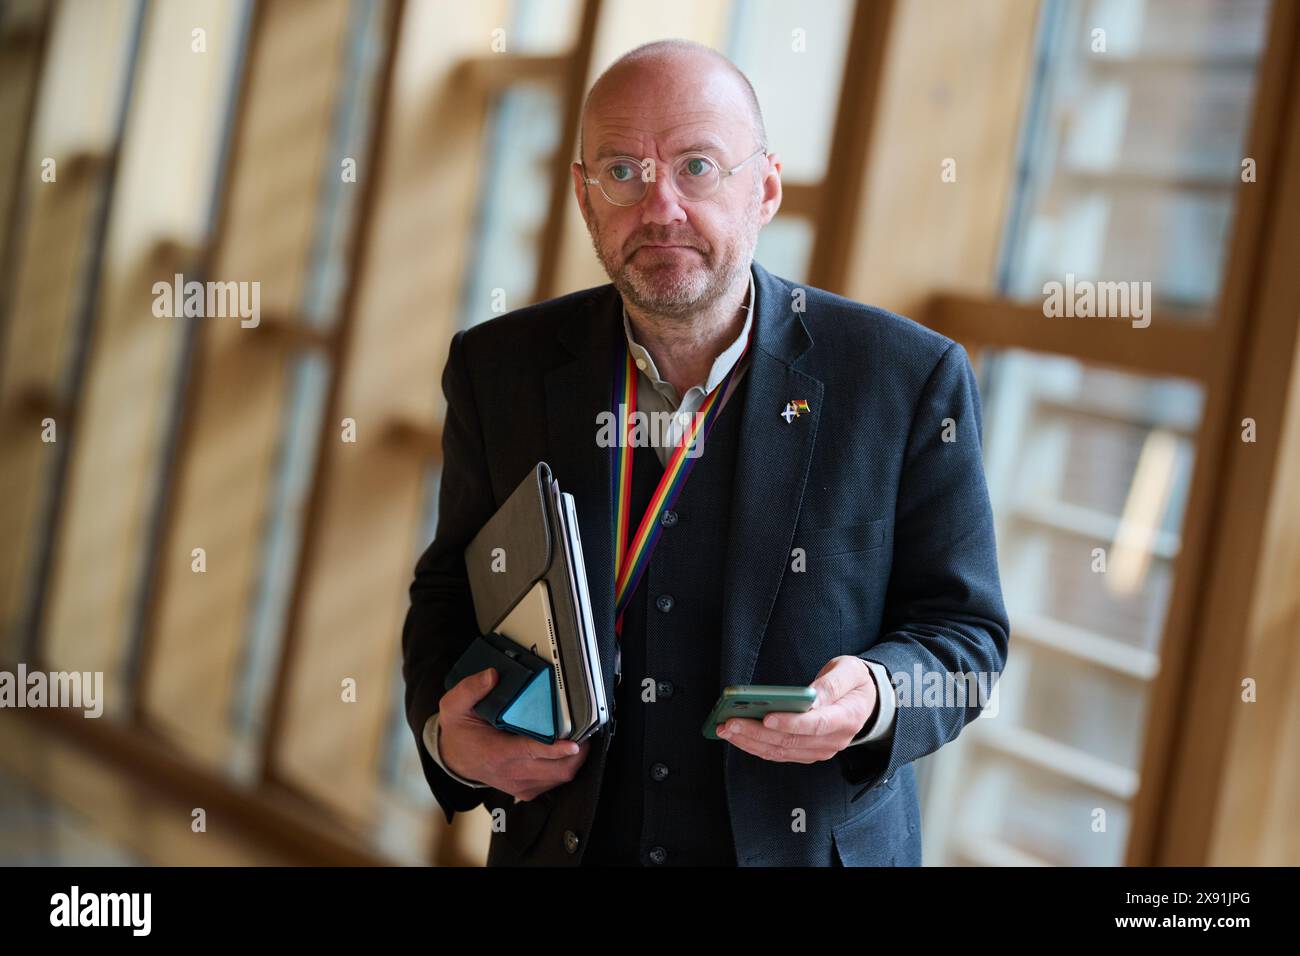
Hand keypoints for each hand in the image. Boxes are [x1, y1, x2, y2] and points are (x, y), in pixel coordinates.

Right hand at [438, 666, 590, 800]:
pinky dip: (564, 767)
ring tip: (580, 738)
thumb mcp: (454, 706)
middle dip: (577, 754)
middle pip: (555, 770)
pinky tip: (566, 752)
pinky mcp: (526, 789)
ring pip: (559, 778)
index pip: (531, 753)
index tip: (574, 743)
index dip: (556, 749)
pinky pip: (553, 782)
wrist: (453, 759)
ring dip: (574, 761)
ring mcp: (520, 784)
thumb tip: (492, 676)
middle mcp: (511, 772)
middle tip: (586, 732)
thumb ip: (470, 689)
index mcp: (496, 752)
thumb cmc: (459, 732)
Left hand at [715, 656, 876, 762]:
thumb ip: (832, 683)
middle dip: (757, 732)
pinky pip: (779, 754)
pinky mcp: (807, 753)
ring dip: (750, 742)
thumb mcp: (850, 671)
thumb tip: (809, 696)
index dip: (791, 723)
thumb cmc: (854, 682)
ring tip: (725, 728)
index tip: (767, 717)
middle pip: (791, 741)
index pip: (816, 724)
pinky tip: (737, 735)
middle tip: (730, 722)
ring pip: (781, 751)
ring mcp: (820, 750)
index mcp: (847, 717)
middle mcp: (833, 740)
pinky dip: (756, 746)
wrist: (866, 703)